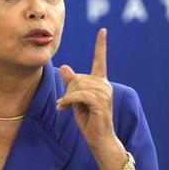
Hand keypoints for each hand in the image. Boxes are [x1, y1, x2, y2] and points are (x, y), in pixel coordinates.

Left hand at [57, 28, 116, 149]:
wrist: (99, 139)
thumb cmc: (88, 120)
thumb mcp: (76, 100)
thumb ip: (71, 84)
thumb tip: (65, 66)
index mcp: (100, 82)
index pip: (100, 60)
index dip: (101, 45)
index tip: (103, 30)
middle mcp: (105, 85)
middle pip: (78, 77)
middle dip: (68, 90)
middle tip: (67, 104)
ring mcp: (104, 93)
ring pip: (77, 85)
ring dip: (68, 97)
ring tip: (67, 108)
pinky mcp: (100, 102)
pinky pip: (78, 95)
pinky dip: (68, 101)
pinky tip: (64, 108)